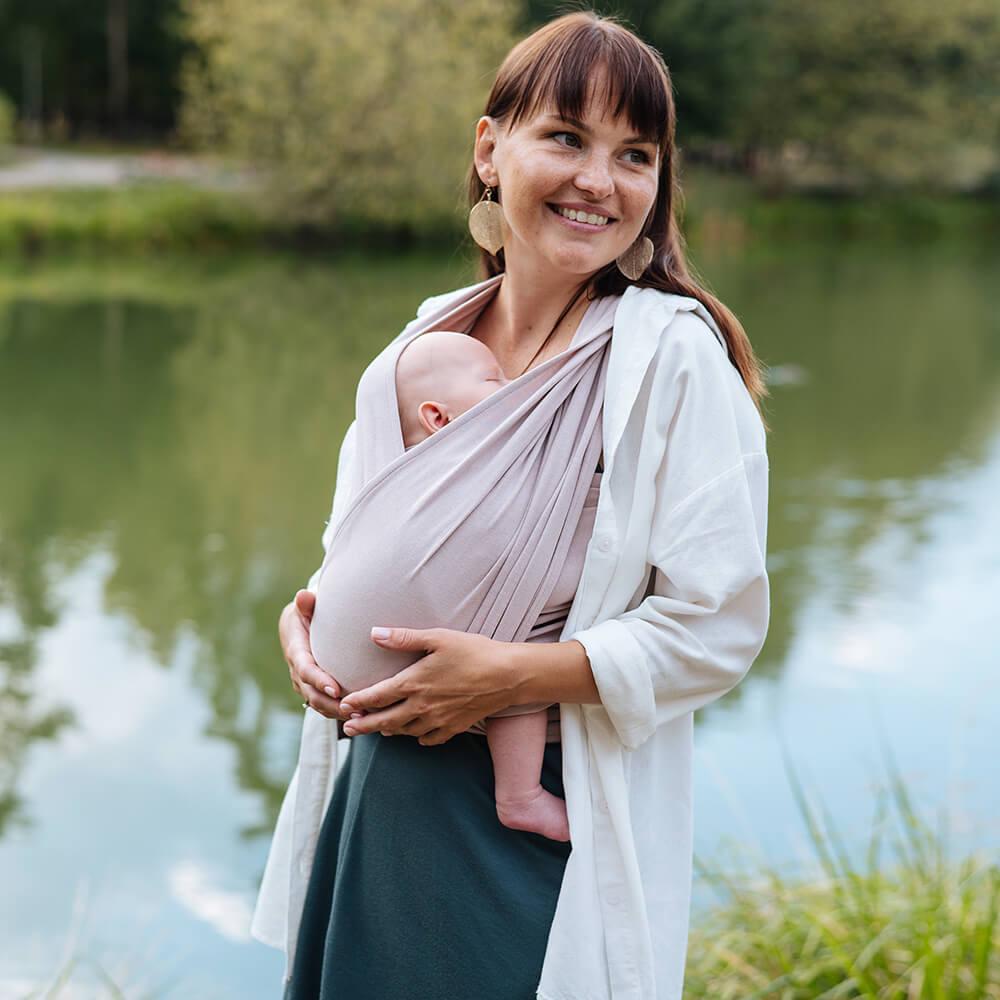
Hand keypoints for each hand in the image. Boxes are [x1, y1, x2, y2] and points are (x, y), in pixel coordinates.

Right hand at [281, 589, 354, 721]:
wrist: (299, 628)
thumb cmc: (307, 614)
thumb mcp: (305, 607)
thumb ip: (306, 604)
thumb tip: (303, 595)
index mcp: (296, 651)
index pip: (305, 669)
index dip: (318, 680)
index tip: (335, 688)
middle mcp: (298, 672)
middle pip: (312, 694)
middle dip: (333, 704)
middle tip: (354, 710)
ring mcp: (305, 684)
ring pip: (319, 704)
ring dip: (339, 713)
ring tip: (362, 717)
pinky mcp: (314, 691)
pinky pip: (326, 706)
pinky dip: (341, 713)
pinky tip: (362, 717)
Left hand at [339, 627, 516, 745]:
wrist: (508, 675)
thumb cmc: (474, 651)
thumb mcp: (438, 637)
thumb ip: (404, 638)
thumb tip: (374, 633)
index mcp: (414, 683)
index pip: (377, 696)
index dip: (358, 702)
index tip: (343, 705)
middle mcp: (422, 706)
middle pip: (385, 721)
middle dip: (364, 725)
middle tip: (348, 729)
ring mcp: (439, 719)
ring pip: (406, 731)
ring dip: (388, 731)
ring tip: (377, 731)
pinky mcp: (455, 726)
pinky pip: (430, 738)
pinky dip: (418, 738)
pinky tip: (415, 735)